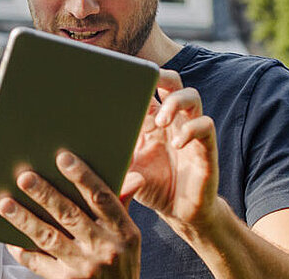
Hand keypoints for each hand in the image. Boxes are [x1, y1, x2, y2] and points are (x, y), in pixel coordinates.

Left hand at [0, 150, 140, 278]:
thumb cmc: (120, 261)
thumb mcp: (129, 236)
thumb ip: (121, 205)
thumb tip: (132, 176)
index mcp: (124, 231)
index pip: (102, 198)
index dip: (83, 176)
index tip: (63, 157)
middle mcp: (104, 248)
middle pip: (70, 215)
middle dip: (45, 194)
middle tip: (24, 176)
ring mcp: (84, 267)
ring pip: (49, 238)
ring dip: (25, 220)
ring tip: (5, 204)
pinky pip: (38, 263)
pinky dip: (22, 250)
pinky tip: (9, 237)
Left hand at [121, 70, 220, 225]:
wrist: (179, 212)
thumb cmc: (150, 186)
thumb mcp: (125, 169)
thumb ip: (110, 154)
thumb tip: (83, 140)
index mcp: (150, 119)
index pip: (147, 86)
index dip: (136, 78)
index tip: (118, 77)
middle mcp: (172, 119)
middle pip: (172, 81)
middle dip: (160, 76)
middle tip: (147, 82)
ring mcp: (191, 131)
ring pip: (192, 97)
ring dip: (175, 102)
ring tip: (160, 121)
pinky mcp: (206, 147)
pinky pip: (205, 125)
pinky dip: (191, 129)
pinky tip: (177, 144)